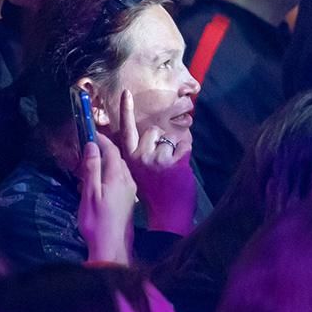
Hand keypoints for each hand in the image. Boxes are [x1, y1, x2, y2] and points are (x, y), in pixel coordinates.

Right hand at [75, 134, 137, 264]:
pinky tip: (101, 181)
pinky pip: (121, 178)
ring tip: (91, 163)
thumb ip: (92, 169)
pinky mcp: (128, 200)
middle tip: (87, 148)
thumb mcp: (90, 194)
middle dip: (104, 150)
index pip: (112, 151)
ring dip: (107, 162)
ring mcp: (130, 191)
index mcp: (118, 177)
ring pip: (120, 169)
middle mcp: (128, 181)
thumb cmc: (97, 221)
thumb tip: (92, 146)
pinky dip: (110, 173)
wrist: (112, 247)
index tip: (90, 133)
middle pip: (117, 159)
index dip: (102, 140)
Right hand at [109, 88, 197, 235]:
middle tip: (153, 142)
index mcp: (129, 159)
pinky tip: (182, 166)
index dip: (126, 110)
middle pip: (151, 130)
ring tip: (171, 166)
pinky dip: (187, 151)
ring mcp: (157, 159)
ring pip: (169, 138)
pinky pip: (185, 144)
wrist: (167, 217)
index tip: (126, 93)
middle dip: (158, 137)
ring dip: (173, 146)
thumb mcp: (134, 176)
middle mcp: (140, 156)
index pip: (125, 130)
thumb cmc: (152, 197)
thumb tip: (134, 139)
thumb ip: (134, 156)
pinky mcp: (174, 163)